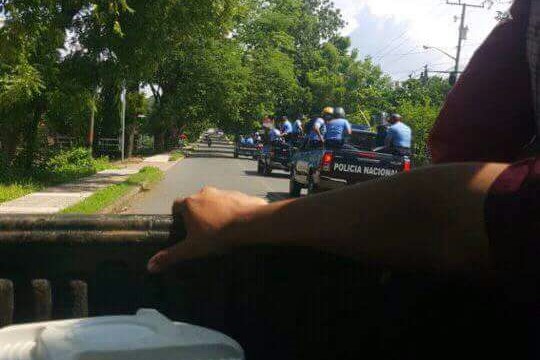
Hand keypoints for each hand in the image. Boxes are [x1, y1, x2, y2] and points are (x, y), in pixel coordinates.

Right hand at [147, 187, 267, 272]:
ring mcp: (222, 191)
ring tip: (222, 228)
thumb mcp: (192, 249)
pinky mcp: (238, 193)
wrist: (250, 223)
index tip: (184, 227)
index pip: (177, 205)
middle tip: (203, 230)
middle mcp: (204, 192)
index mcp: (189, 203)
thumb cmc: (217, 235)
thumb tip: (149, 266)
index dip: (179, 216)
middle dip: (198, 213)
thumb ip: (171, 256)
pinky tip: (237, 223)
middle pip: (196, 202)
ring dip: (215, 210)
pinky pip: (231, 201)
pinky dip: (231, 209)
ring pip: (214, 200)